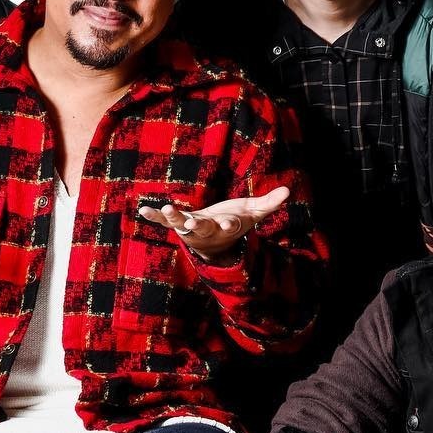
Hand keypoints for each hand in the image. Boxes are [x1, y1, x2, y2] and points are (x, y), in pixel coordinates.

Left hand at [137, 186, 290, 261]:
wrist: (216, 242)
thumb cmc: (235, 222)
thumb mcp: (253, 213)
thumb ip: (269, 203)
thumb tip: (289, 191)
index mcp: (227, 226)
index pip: (230, 225)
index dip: (230, 223)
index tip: (229, 221)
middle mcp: (208, 229)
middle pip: (203, 228)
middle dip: (197, 225)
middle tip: (191, 222)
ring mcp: (191, 228)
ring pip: (182, 225)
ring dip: (174, 218)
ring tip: (167, 209)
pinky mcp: (179, 224)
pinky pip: (165, 222)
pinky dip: (154, 217)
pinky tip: (143, 210)